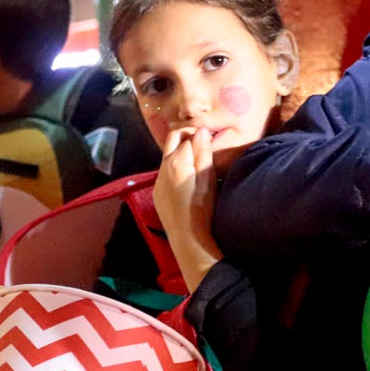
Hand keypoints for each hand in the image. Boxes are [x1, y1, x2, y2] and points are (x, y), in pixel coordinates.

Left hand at [153, 127, 222, 292]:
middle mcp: (163, 168)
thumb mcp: (208, 180)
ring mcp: (158, 180)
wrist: (188, 240)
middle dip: (187, 137)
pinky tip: (187, 177)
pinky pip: (164, 170)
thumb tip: (201, 130)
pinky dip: (175, 166)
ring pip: (167, 155)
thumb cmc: (203, 210)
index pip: (188, 137)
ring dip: (181, 152)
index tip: (212, 140)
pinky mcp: (157, 192)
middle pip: (173, 140)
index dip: (200, 136)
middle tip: (204, 144)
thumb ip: (203, 153)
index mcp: (176, 162)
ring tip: (198, 161)